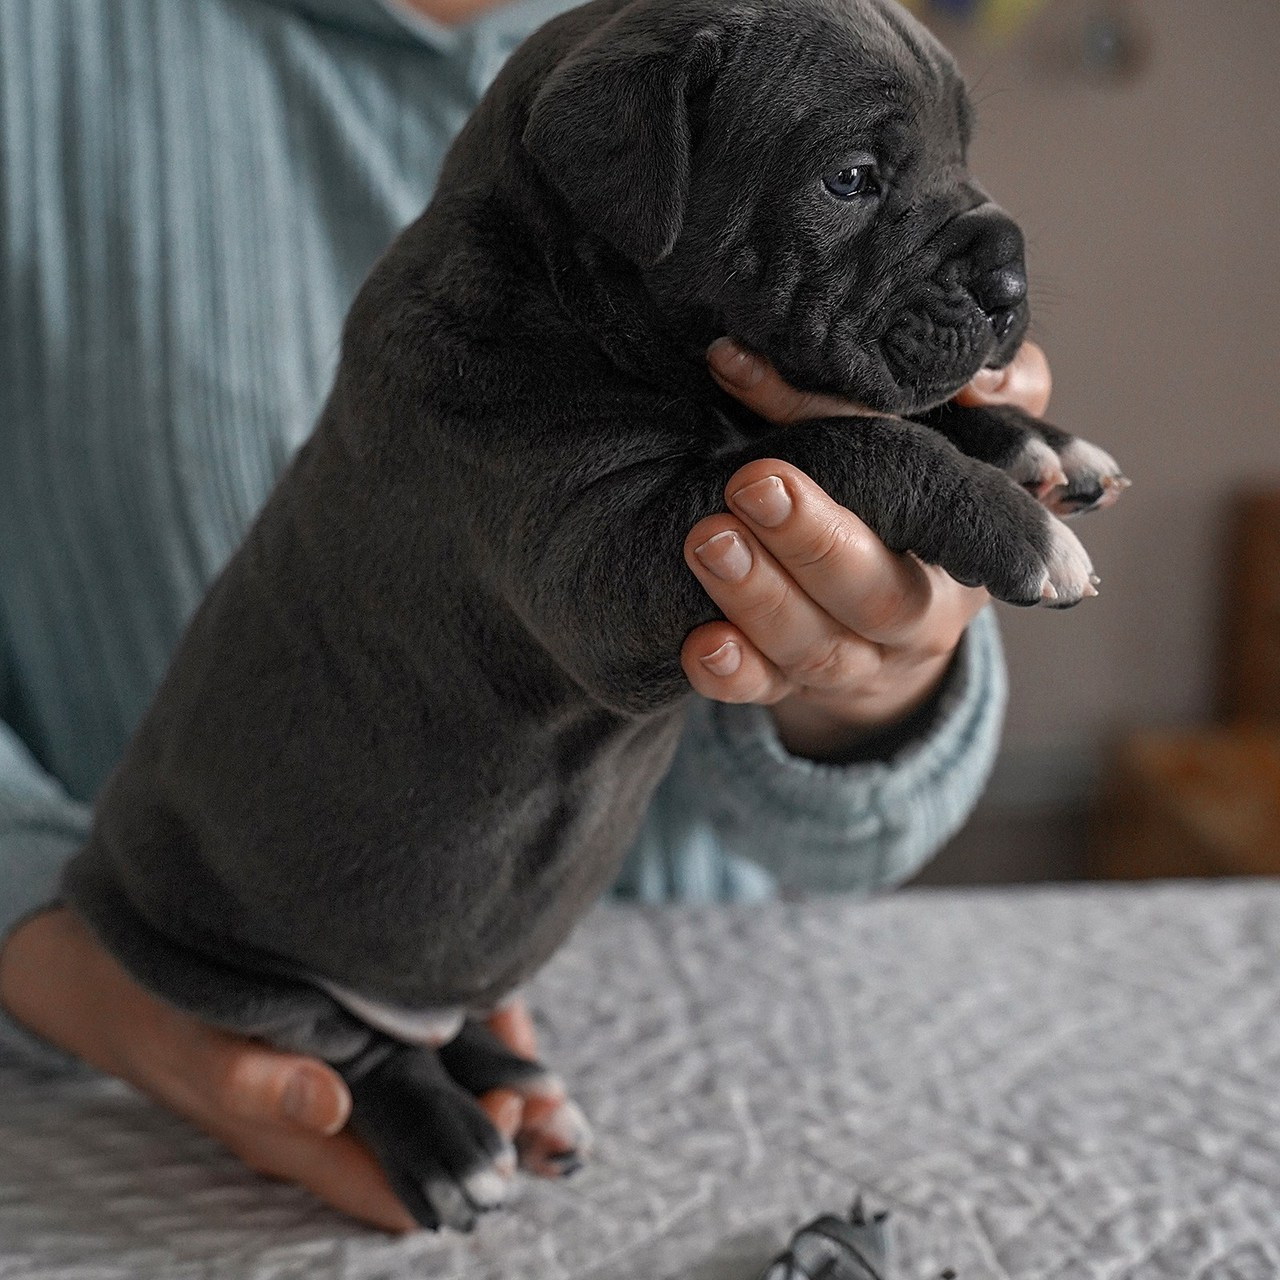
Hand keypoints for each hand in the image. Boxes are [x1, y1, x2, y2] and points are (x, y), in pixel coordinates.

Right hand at [0, 906, 537, 1232]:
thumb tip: (329, 1102)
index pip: (405, 1185)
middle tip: (544, 1084)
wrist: (124, 982)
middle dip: (498, 1120)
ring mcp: (350, 1075)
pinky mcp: (353, 1032)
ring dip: (489, 1073)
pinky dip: (464, 1028)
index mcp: (308, 1142)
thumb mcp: (194, 1050)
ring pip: (439, 1091)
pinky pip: (422, 1043)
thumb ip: (252, 1082)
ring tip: (534, 1045)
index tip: (511, 1105)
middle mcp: (341, 1117)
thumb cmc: (158, 1020)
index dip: (466, 1160)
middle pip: (438, 1142)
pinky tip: (492, 999)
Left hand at [684, 339, 1051, 759]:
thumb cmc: (921, 495)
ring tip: (708, 542)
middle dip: (814, 541)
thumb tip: (983, 380)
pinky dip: (733, 675)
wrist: (892, 618)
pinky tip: (701, 647)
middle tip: (751, 486)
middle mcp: (920, 617)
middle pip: (877, 595)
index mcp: (971, 549)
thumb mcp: (969, 436)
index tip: (818, 435)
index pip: (937, 510)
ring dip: (759, 598)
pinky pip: (766, 693)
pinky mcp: (797, 688)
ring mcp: (856, 662)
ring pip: (816, 648)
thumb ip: (1001, 391)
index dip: (884, 458)